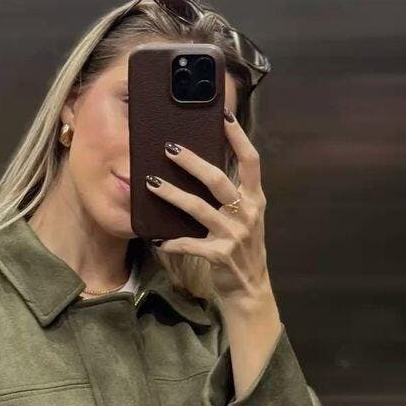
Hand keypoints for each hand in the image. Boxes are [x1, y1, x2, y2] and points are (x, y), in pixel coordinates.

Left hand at [146, 113, 270, 306]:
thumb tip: (205, 168)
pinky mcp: (219, 255)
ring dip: (171, 195)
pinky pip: (190, 244)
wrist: (250, 289)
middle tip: (169, 148)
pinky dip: (172, 242)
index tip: (223, 116)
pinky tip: (156, 239)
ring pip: (198, 208)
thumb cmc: (243, 248)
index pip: (251, 161)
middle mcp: (247, 213)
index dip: (238, 138)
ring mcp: (234, 235)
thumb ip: (233, 195)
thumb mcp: (246, 218)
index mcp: (255, 200)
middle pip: (217, 179)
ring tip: (151, 183)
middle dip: (192, 162)